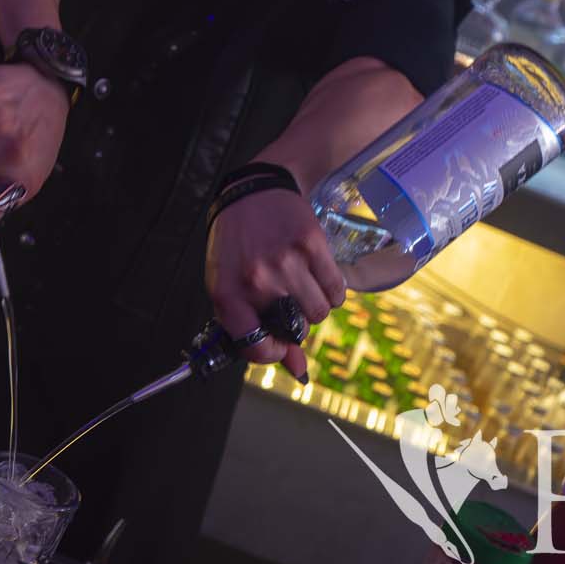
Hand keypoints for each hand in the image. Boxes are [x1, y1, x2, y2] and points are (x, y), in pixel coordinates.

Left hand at [204, 187, 346, 381]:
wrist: (253, 192)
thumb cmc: (238, 246)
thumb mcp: (232, 288)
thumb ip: (258, 331)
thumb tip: (297, 371)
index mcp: (228, 296)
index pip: (256, 349)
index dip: (273, 352)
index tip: (279, 342)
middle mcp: (256, 281)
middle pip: (296, 330)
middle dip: (296, 321)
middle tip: (286, 296)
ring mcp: (285, 262)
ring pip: (320, 312)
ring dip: (315, 305)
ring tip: (301, 284)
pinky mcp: (311, 244)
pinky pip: (336, 290)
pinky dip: (332, 290)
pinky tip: (317, 275)